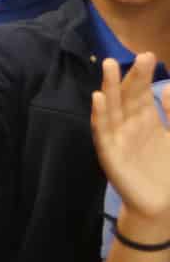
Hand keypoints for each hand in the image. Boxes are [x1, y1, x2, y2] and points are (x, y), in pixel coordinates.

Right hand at [93, 55, 169, 232]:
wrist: (160, 205)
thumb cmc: (168, 172)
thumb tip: (169, 86)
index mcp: (145, 120)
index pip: (141, 92)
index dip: (143, 75)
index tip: (148, 55)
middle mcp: (129, 125)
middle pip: (127, 95)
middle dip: (130, 76)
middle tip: (138, 56)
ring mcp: (117, 137)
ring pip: (111, 107)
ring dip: (110, 87)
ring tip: (110, 66)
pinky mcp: (109, 153)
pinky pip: (102, 130)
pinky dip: (99, 114)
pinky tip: (98, 98)